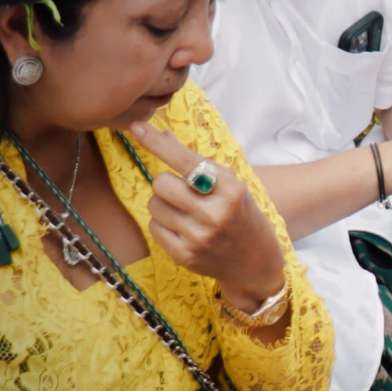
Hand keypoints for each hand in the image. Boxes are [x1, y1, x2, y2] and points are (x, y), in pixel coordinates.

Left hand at [128, 123, 285, 311]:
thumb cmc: (242, 216)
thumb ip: (199, 164)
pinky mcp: (184, 255)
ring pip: (155, 205)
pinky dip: (164, 224)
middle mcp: (214, 212)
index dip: (159, 144)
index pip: (186, 161)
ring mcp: (198, 236)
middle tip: (183, 192)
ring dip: (165, 205)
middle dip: (167, 184)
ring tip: (187, 214)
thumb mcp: (233, 186)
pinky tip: (184, 230)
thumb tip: (161, 135)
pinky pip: (154, 227)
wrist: (255, 262)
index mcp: (231, 190)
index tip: (136, 128)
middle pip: (161, 183)